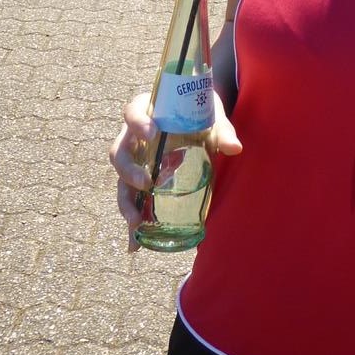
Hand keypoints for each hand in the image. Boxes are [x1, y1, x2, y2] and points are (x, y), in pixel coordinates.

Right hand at [109, 91, 241, 253]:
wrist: (199, 116)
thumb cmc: (199, 110)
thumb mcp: (211, 114)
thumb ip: (223, 129)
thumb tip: (235, 148)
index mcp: (147, 110)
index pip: (132, 112)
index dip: (137, 122)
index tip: (151, 132)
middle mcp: (133, 136)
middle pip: (119, 152)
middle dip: (128, 170)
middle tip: (146, 183)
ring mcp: (135, 159)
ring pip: (120, 180)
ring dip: (126, 202)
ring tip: (135, 223)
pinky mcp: (141, 179)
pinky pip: (131, 200)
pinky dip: (132, 222)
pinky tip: (135, 244)